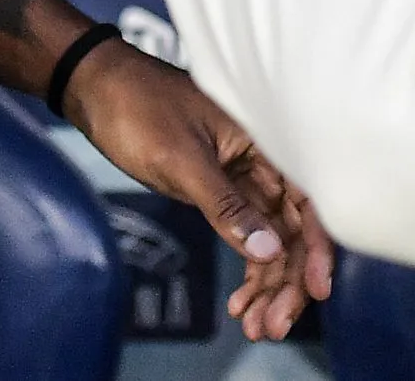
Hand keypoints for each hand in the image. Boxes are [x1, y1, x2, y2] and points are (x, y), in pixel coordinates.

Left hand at [62, 40, 333, 339]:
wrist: (97, 88)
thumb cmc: (138, 106)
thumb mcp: (181, 160)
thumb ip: (225, 205)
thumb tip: (268, 250)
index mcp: (264, 140)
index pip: (307, 200)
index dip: (316, 247)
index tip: (315, 288)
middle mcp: (262, 160)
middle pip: (292, 229)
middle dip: (288, 281)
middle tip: (275, 325)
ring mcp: (243, 178)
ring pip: (271, 239)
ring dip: (268, 285)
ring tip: (258, 326)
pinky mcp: (222, 191)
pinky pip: (246, 235)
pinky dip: (247, 269)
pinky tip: (241, 303)